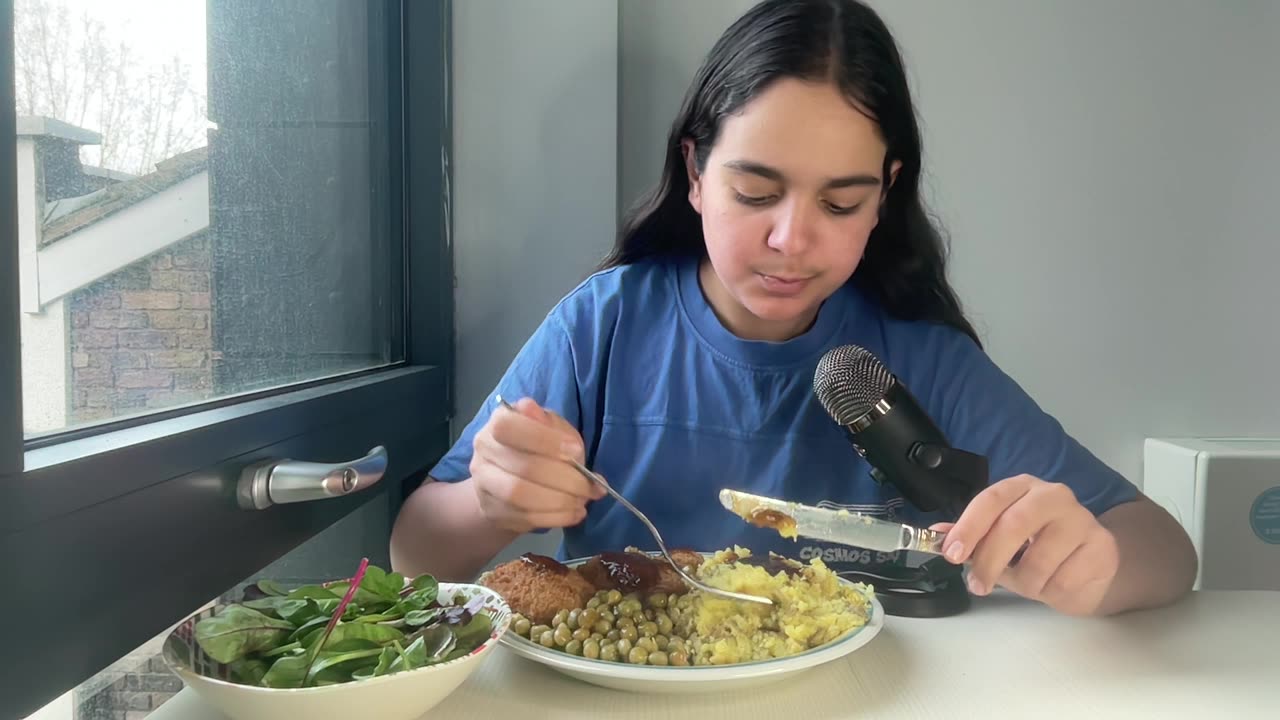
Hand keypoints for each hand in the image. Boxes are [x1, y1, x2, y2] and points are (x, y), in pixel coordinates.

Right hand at [469, 396, 605, 533]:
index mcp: (499, 420)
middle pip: (523, 466)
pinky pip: (524, 517)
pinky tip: (574, 513)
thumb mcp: (553, 428)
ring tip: (582, 501)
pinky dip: (555, 517)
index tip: (576, 451)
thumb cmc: (538, 446)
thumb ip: (561, 433)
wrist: (510, 478)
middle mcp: (484, 449)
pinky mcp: (491, 510)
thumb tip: (573, 447)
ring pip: (520, 495)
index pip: (510, 427)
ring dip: (559, 501)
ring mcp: (483, 482)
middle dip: (565, 479)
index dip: (545, 440)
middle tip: (589, 487)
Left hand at [933, 474, 1119, 615]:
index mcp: (1022, 487)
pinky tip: (1055, 584)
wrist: (1091, 565)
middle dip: (989, 559)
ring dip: (1024, 583)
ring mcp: (1082, 519)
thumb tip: (937, 534)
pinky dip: (1050, 593)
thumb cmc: (1038, 549)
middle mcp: (1054, 496)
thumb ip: (970, 536)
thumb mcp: (1000, 540)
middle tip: (977, 584)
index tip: (952, 553)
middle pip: (1013, 524)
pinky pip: (1062, 581)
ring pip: (1038, 560)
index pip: (991, 499)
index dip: (969, 526)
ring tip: (1029, 583)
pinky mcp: (1102, 547)